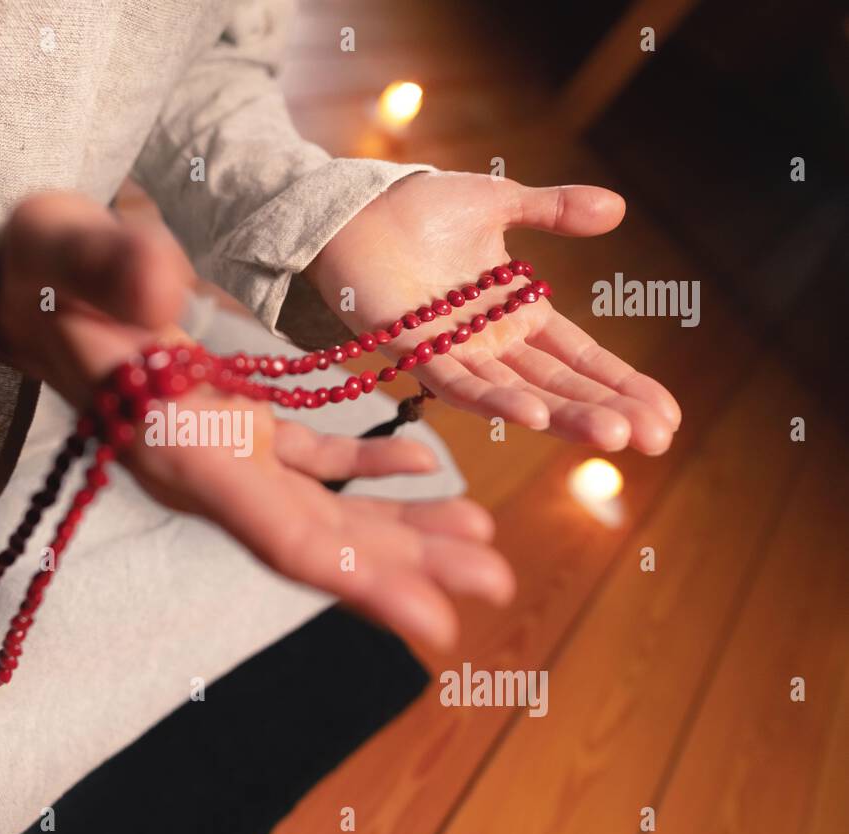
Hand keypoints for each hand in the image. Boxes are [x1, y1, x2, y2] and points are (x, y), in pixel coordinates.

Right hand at [0, 192, 512, 649]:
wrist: (19, 288)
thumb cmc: (37, 271)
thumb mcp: (63, 250)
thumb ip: (111, 267)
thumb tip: (160, 284)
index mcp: (179, 447)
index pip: (279, 536)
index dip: (361, 582)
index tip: (435, 624)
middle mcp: (206, 467)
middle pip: (318, 539)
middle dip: (407, 565)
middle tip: (499, 582)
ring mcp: (221, 449)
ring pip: (322, 509)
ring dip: (401, 527)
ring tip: (482, 542)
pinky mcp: (231, 422)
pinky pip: (309, 462)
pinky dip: (367, 470)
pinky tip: (422, 463)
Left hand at [305, 171, 681, 453]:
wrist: (356, 207)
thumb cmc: (421, 209)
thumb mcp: (500, 202)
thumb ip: (554, 211)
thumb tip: (618, 209)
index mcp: (517, 314)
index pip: (581, 358)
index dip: (622, 384)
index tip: (668, 416)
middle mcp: (490, 343)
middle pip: (558, 385)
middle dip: (607, 411)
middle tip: (655, 440)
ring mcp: (453, 350)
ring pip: (517, 392)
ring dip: (563, 415)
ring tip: (611, 435)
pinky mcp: (410, 349)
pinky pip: (456, 382)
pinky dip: (493, 398)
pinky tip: (532, 414)